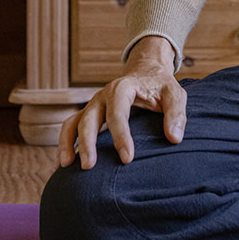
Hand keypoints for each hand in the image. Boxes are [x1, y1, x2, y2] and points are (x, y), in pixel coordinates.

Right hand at [57, 35, 185, 169]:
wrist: (146, 72)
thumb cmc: (161, 86)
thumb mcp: (175, 93)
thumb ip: (176, 113)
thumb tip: (174, 138)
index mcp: (123, 88)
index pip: (118, 113)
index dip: (121, 136)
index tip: (128, 159)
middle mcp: (103, 95)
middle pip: (89, 118)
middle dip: (87, 142)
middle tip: (89, 167)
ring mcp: (93, 105)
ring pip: (72, 123)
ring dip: (67, 143)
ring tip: (65, 167)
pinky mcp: (88, 114)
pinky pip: (69, 128)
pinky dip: (64, 144)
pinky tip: (62, 165)